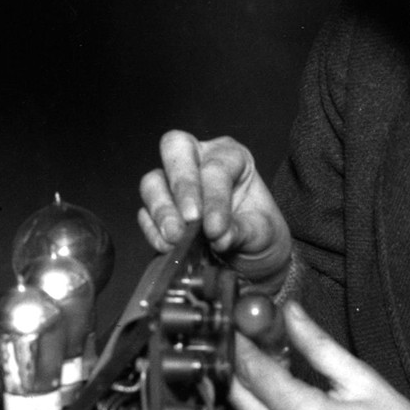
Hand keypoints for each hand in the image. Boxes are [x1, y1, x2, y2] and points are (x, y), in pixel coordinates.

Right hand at [137, 130, 291, 282]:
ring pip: (152, 181)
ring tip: (176, 237)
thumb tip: (219, 237)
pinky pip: (144, 215)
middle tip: (191, 219)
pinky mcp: (156, 213)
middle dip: (181, 184)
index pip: (216, 166)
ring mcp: (172, 185)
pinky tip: (168, 247)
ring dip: (162, 210)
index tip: (216, 228)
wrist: (249, 262)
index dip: (214, 197)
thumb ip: (243, 231)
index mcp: (230, 157)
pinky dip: (153, 231)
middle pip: (175, 148)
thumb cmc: (260, 235)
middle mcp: (198, 161)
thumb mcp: (264, 233)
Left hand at [229, 302, 409, 409]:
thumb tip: (291, 314)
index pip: (253, 370)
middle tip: (244, 329)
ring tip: (265, 350)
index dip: (240, 338)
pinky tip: (279, 384)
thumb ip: (319, 346)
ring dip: (247, 382)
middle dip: (235, 359)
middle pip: (236, 395)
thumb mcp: (363, 381)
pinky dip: (261, 405)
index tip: (237, 314)